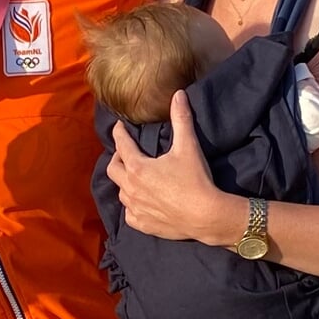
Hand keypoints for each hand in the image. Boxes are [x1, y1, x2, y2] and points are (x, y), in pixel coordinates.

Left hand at [106, 91, 241, 244]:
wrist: (206, 216)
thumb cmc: (195, 180)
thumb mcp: (188, 146)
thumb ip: (181, 119)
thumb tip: (178, 94)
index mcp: (137, 167)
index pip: (121, 144)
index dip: (119, 133)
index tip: (119, 127)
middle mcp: (130, 188)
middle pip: (113, 169)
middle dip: (118, 158)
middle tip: (126, 153)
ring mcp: (134, 208)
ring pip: (121, 192)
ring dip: (125, 182)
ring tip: (134, 177)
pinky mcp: (142, 224)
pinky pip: (129, 213)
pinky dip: (133, 206)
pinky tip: (141, 202)